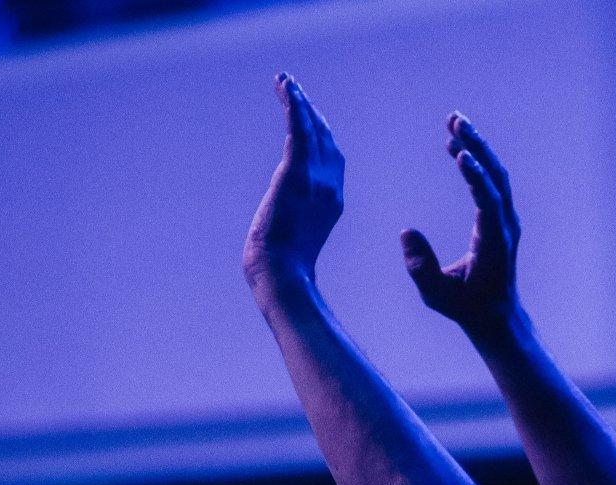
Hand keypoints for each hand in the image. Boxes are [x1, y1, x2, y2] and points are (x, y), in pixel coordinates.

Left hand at [244, 74, 344, 287]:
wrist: (283, 273)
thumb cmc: (283, 267)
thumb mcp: (297, 241)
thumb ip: (296, 225)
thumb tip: (283, 231)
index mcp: (333, 201)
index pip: (331, 157)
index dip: (320, 133)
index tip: (308, 115)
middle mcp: (330, 186)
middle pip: (325, 138)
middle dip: (311, 111)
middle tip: (294, 89)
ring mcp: (315, 179)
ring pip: (310, 129)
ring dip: (298, 101)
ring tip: (285, 81)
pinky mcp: (296, 174)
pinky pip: (297, 131)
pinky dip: (293, 107)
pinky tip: (286, 90)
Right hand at [402, 113, 521, 327]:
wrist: (496, 316)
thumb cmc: (467, 307)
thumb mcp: (437, 296)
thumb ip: (421, 267)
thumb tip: (406, 231)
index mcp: (494, 242)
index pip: (489, 202)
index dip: (477, 178)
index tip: (462, 154)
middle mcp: (505, 225)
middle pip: (496, 177)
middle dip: (477, 146)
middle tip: (455, 120)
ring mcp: (505, 219)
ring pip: (496, 174)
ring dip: (477, 146)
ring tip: (454, 122)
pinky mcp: (499, 217)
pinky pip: (491, 182)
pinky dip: (476, 161)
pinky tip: (456, 147)